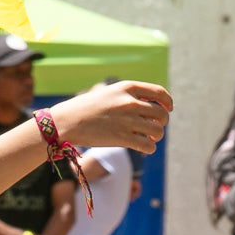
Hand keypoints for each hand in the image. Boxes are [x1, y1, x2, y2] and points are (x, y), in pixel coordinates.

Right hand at [51, 80, 170, 152]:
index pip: (160, 93)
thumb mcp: (110, 92)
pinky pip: (148, 145)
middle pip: (162, 114)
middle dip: (161, 122)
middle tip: (153, 127)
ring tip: (148, 137)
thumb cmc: (87, 107)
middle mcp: (130, 102)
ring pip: (158, 131)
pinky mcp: (122, 138)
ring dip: (156, 136)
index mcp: (127, 87)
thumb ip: (130, 96)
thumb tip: (154, 106)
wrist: (67, 121)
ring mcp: (127, 120)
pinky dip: (149, 147)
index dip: (168, 102)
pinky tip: (142, 146)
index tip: (168, 109)